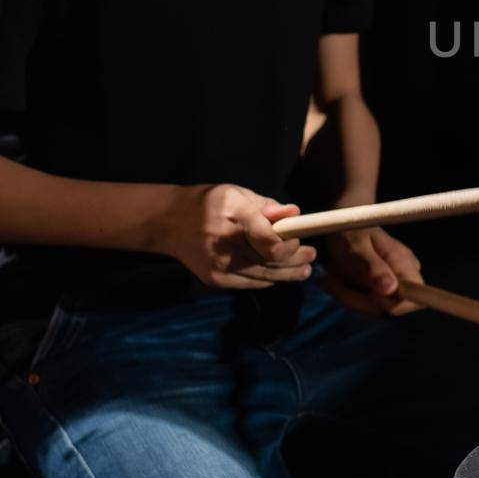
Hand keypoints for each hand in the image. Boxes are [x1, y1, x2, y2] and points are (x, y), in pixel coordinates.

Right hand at [153, 184, 314, 288]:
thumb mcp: (237, 194)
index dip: (289, 244)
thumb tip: (295, 213)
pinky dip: (267, 280)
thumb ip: (267, 206)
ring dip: (287, 274)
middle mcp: (225, 241)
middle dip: (295, 260)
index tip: (301, 240)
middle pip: (270, 259)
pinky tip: (279, 275)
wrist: (168, 222)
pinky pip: (249, 283)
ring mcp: (218, 264)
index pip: (268, 237)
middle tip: (311, 256)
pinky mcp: (214, 278)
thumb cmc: (209, 203)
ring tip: (304, 270)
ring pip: (263, 275)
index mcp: (233, 213)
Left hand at [317, 226, 423, 316]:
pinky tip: (337, 279)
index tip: (370, 295)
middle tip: (333, 279)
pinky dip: (348, 295)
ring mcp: (392, 283)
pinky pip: (365, 304)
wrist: (342, 225)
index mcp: (404, 263)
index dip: (395, 306)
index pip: (417, 299)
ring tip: (334, 274)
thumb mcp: (356, 248)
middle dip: (358, 299)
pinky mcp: (380, 289)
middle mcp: (404, 275)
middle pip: (389, 309)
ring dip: (348, 296)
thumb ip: (373, 268)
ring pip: (373, 309)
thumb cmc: (350, 231)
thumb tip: (390, 290)